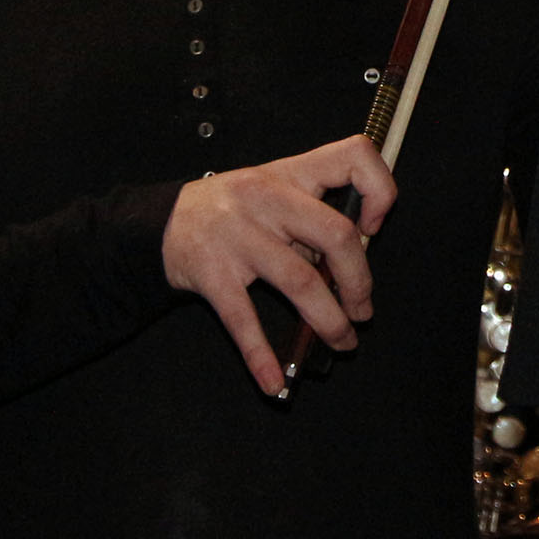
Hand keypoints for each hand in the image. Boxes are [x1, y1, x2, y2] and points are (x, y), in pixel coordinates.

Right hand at [163, 135, 395, 395]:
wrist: (159, 224)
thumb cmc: (231, 209)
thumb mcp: (273, 191)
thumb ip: (312, 217)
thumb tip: (353, 268)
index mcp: (290, 173)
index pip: (353, 156)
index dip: (378, 191)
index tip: (374, 228)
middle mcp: (266, 198)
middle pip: (336, 234)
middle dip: (360, 281)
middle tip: (363, 309)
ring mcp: (237, 235)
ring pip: (300, 281)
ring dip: (329, 321)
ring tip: (342, 340)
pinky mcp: (211, 273)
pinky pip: (242, 319)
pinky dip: (261, 355)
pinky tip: (273, 381)